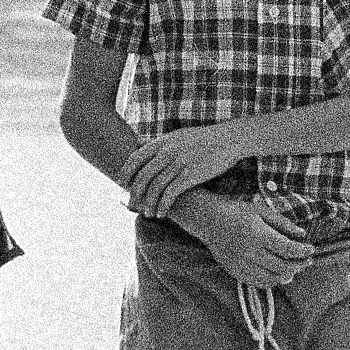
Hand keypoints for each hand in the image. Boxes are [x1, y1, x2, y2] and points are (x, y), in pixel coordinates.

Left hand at [118, 120, 249, 218]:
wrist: (229, 139)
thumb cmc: (204, 139)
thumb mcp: (178, 135)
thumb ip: (160, 143)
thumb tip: (140, 145)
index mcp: (163, 142)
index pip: (136, 158)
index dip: (126, 172)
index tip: (121, 183)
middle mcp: (168, 152)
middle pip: (143, 175)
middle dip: (135, 193)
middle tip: (131, 204)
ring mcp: (179, 163)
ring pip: (155, 187)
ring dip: (149, 203)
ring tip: (147, 214)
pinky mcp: (191, 175)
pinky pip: (170, 194)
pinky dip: (163, 205)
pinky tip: (161, 214)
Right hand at [182, 194, 314, 289]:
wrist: (207, 220)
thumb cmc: (236, 210)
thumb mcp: (260, 210)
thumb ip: (282, 223)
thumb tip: (302, 235)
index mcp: (257, 234)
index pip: (287, 249)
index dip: (302, 251)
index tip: (311, 248)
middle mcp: (249, 251)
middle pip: (282, 266)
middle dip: (299, 264)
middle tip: (307, 260)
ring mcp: (241, 264)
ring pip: (271, 278)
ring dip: (287, 275)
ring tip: (295, 268)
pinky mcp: (235, 271)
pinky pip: (257, 282)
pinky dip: (272, 281)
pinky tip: (279, 274)